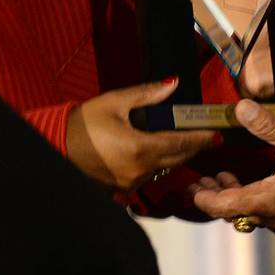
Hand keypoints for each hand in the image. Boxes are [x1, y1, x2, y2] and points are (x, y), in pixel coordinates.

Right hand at [65, 77, 217, 190]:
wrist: (57, 147)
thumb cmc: (84, 123)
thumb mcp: (116, 102)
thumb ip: (148, 94)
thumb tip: (173, 84)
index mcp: (140, 148)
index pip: (181, 144)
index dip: (202, 139)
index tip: (217, 135)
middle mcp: (139, 170)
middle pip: (177, 159)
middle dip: (192, 147)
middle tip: (205, 136)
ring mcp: (131, 183)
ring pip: (163, 168)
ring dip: (174, 155)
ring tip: (180, 139)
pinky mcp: (123, 190)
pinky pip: (148, 175)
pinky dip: (156, 163)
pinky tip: (155, 150)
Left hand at [190, 100, 274, 234]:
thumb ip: (269, 127)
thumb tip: (240, 108)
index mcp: (266, 201)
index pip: (221, 206)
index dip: (201, 198)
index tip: (190, 187)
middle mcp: (273, 219)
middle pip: (234, 211)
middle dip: (217, 193)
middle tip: (205, 177)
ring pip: (252, 214)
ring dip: (238, 196)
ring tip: (229, 175)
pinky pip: (271, 217)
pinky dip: (258, 201)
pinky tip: (264, 184)